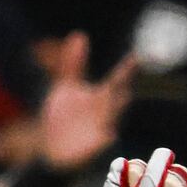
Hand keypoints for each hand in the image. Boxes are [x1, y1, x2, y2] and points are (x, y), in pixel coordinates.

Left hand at [32, 31, 133, 173]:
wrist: (49, 151)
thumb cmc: (61, 120)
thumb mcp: (66, 88)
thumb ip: (73, 64)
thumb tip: (79, 35)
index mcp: (99, 97)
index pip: (117, 80)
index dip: (127, 69)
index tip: (137, 56)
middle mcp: (104, 113)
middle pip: (118, 97)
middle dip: (124, 87)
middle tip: (132, 75)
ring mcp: (100, 131)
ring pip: (112, 118)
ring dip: (117, 109)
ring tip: (125, 95)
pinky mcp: (92, 150)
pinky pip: (101, 145)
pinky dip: (105, 140)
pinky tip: (110, 135)